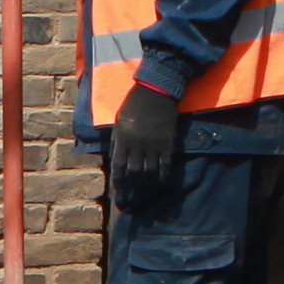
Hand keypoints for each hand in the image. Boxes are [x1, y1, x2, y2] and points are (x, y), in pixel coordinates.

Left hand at [108, 80, 184, 205]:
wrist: (156, 92)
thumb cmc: (134, 105)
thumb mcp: (119, 121)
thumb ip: (118, 140)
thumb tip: (115, 158)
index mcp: (123, 138)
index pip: (118, 165)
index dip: (118, 179)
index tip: (119, 188)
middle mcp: (137, 144)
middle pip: (134, 171)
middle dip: (133, 183)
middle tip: (134, 191)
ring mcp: (153, 145)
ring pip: (150, 171)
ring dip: (148, 182)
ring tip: (146, 187)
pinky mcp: (167, 143)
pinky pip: (165, 164)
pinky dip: (163, 175)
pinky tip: (161, 180)